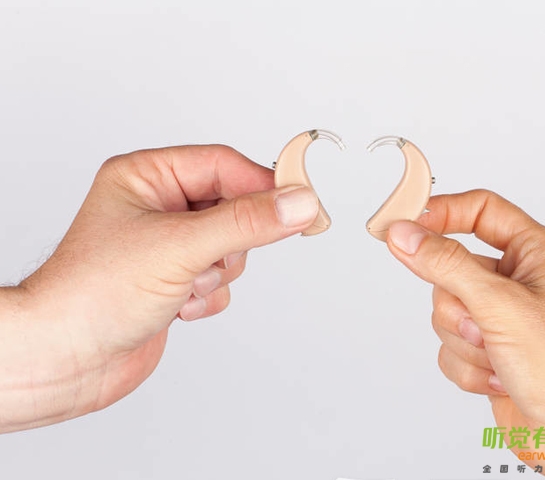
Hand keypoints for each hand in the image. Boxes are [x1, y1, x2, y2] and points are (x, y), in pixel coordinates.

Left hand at [0, 145, 318, 432]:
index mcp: (148, 177)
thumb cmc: (91, 294)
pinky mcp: (176, 281)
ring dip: (217, 274)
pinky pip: (221, 281)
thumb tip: (298, 203)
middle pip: (234, 207)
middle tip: (219, 257)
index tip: (302, 202)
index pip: (224, 165)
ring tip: (183, 285)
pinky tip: (176, 306)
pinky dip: (208, 297)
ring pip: (232, 247)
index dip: (264, 184)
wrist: (63, 361)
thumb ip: (246, 223)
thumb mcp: (179, 246)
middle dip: (231, 241)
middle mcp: (158, 207)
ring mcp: (168, 246)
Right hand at [387, 190, 544, 478]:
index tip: (405, 224)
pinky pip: (447, 346)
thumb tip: (406, 235)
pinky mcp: (486, 349)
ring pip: (444, 311)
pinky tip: (496, 375)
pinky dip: (465, 366)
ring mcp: (500, 317)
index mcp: (535, 254)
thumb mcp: (499, 304)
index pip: (480, 211)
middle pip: (451, 268)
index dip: (442, 214)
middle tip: (480, 323)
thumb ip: (445, 265)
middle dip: (458, 306)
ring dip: (463, 341)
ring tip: (496, 355)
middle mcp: (517, 281)